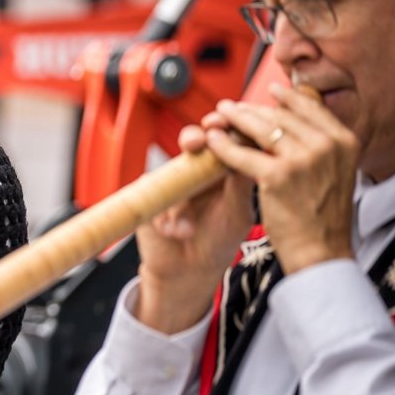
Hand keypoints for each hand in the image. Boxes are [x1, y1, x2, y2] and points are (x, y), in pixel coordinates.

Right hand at [135, 119, 254, 332]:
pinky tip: (176, 231)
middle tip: (199, 138)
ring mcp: (170, 182)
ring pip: (170, 166)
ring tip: (188, 199)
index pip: (223, 141)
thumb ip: (240, 185)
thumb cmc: (217, 242)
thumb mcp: (237, 214)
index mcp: (222, 172)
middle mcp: (195, 172)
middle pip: (193, 142)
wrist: (187, 271)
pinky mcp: (147, 196)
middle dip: (195, 136)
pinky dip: (166, 214)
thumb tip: (246, 153)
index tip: (224, 123)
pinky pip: (151, 193)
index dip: (224, 128)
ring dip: (178, 183)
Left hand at [206, 84, 356, 274]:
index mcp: (344, 141)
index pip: (310, 108)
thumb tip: (297, 120)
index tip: (271, 91)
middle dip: (253, 110)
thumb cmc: (322, 215)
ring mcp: (302, 159)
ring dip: (235, 119)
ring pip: (260, 129)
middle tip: (233, 107)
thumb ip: (320, 146)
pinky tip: (211, 141)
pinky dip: (222, 145)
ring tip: (218, 116)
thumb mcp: (335, 172)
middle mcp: (326, 145)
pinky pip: (241, 153)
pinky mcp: (276, 175)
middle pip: (281, 116)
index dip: (287, 98)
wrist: (321, 251)